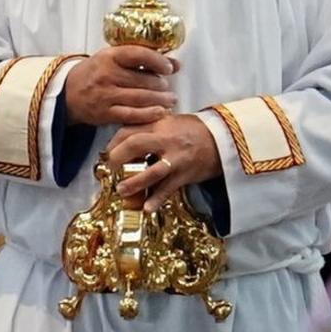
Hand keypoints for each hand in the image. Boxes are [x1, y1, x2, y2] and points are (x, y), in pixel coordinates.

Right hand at [60, 43, 178, 129]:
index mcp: (109, 56)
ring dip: (160, 100)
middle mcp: (106, 75)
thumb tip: (175, 64)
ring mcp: (105, 95)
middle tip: (168, 88)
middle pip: (143, 80)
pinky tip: (160, 112)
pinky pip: (131, 115)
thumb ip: (142, 60)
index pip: (138, 54)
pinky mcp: (104, 113)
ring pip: (140, 98)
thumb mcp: (113, 59)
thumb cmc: (95, 73)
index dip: (158, 61)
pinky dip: (148, 114)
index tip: (169, 67)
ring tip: (170, 100)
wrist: (67, 93)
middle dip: (161, 85)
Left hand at [101, 112, 224, 210]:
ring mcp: (176, 159)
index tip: (106, 153)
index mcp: (160, 125)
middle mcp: (166, 141)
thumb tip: (125, 139)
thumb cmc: (194, 130)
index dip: (114, 142)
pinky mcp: (185, 174)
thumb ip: (150, 128)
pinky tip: (147, 208)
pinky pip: (168, 189)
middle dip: (118, 157)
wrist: (224, 139)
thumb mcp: (171, 122)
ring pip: (152, 171)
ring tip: (121, 191)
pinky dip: (157, 199)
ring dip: (134, 182)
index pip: (129, 130)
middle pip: (135, 144)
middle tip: (109, 168)